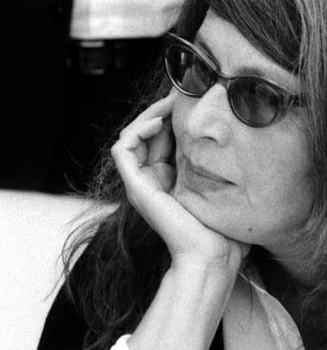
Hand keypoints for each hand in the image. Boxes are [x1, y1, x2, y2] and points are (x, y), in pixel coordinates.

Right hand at [111, 92, 247, 270]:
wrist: (212, 255)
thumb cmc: (222, 231)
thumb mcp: (220, 188)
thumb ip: (215, 166)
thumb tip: (227, 139)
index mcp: (168, 181)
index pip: (160, 139)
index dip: (171, 117)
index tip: (190, 100)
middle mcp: (151, 181)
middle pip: (144, 134)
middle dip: (159, 110)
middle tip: (180, 94)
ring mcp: (140, 184)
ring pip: (129, 136)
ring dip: (147, 116)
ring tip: (168, 106)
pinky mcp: (135, 186)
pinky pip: (122, 149)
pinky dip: (136, 130)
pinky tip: (158, 122)